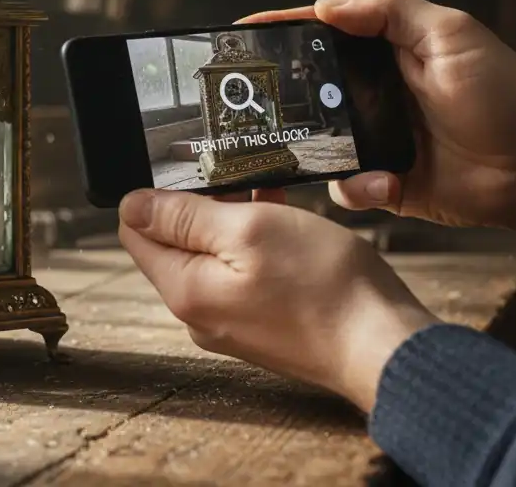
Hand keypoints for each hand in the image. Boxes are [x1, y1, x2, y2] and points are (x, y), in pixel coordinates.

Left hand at [118, 188, 437, 412]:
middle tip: (236, 173)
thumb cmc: (324, 288)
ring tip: (267, 191)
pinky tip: (285, 219)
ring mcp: (231, 322)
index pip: (136, 232)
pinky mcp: (262, 324)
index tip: (188, 169)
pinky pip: (243, 274)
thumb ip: (184, 217)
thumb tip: (131, 205)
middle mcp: (199, 312)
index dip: (154, 193)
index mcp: (184, 289)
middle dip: (200, 204)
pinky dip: (258, 244)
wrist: (384, 347)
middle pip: (175, 243)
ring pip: (214, 255)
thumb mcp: (249, 230)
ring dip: (234, 219)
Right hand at [240, 0, 515, 262]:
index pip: (323, 34)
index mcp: (387, 52)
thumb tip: (326, 6)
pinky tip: (385, 185)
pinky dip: (357, 188)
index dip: (281, 32)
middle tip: (249, 108)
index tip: (239, 37)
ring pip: (316, 143)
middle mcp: (374, 94)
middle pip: (307, 90)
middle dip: (279, 99)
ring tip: (318, 154)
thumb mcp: (455, 36)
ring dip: (314, 151)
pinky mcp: (385, 183)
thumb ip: (392, 13)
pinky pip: (345, 187)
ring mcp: (377, 140)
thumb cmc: (508, 97)